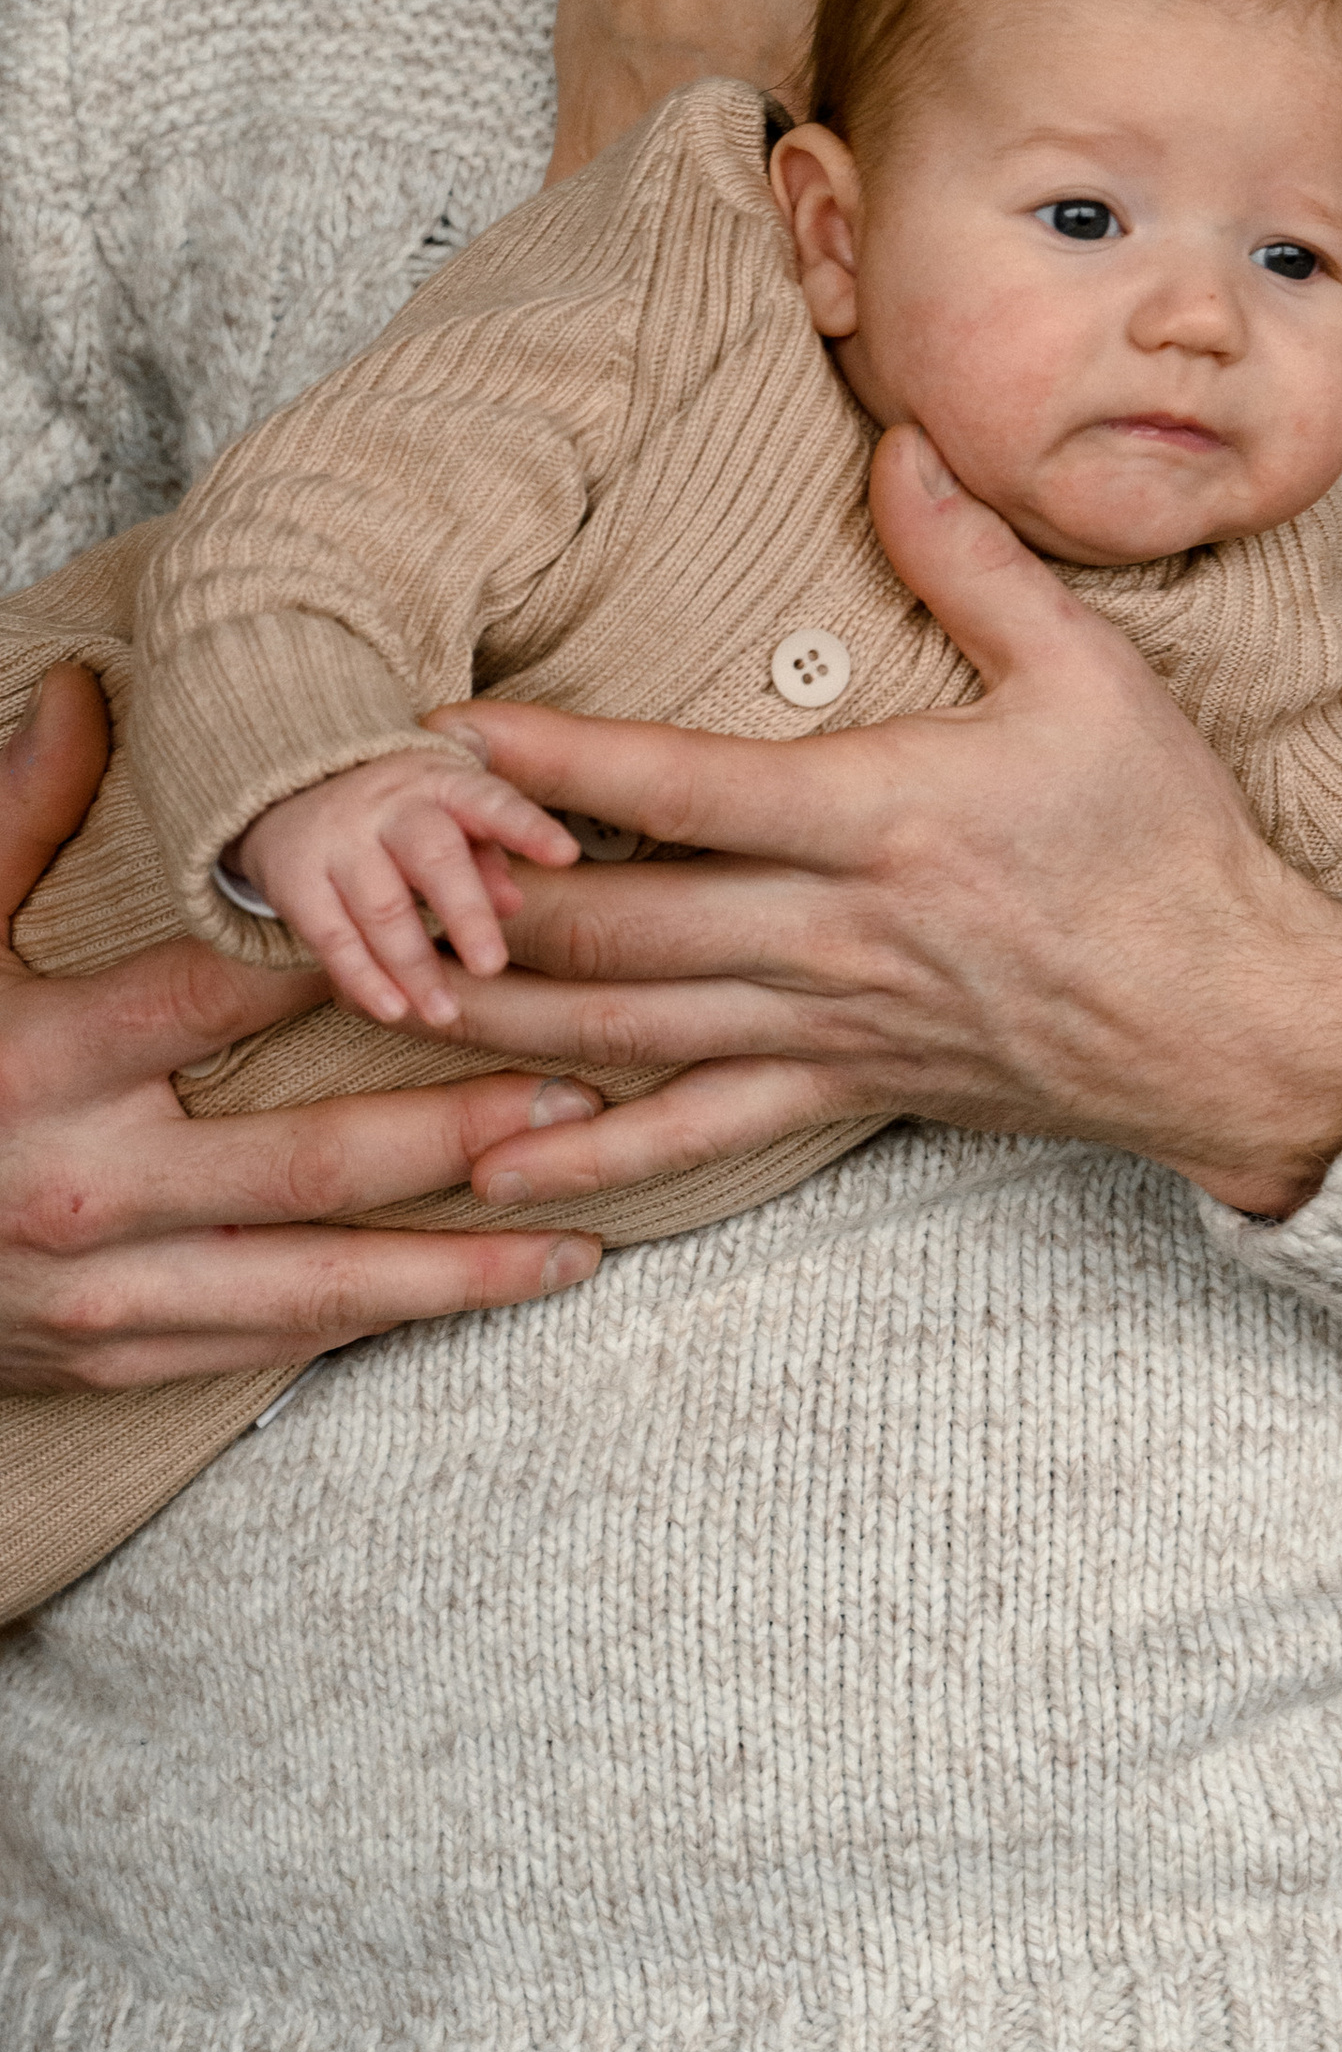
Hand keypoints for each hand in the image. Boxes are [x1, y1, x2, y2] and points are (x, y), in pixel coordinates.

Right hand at [0, 664, 602, 1391]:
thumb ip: (18, 818)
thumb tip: (81, 689)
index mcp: (50, 1064)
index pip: (220, 1001)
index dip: (347, 962)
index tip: (467, 934)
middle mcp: (90, 1188)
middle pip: (305, 1162)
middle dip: (453, 1133)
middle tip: (576, 1093)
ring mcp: (107, 1293)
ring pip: (314, 1286)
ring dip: (455, 1267)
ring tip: (574, 1239)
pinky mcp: (118, 1362)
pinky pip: (272, 1345)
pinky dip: (378, 1323)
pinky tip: (471, 1296)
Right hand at [234, 745, 580, 1031]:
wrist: (289, 782)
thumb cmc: (401, 809)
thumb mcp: (448, 812)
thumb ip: (487, 852)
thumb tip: (515, 903)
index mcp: (442, 781)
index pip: (490, 800)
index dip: (527, 827)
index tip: (567, 854)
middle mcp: (389, 806)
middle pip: (432, 857)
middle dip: (465, 914)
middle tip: (493, 966)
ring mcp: (339, 841)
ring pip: (381, 907)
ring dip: (415, 966)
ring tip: (447, 1013)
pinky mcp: (295, 880)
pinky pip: (330, 935)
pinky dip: (363, 978)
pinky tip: (393, 1010)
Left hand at [411, 426, 1341, 1223]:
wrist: (1233, 1020)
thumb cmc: (1166, 842)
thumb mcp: (1090, 674)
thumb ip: (976, 560)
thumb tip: (897, 441)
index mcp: (886, 817)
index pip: (684, 789)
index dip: (553, 763)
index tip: (445, 732)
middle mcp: (840, 931)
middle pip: (623, 921)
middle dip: (483, 897)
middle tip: (369, 869)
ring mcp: (836, 1022)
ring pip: (634, 1026)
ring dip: (502, 1008)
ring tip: (385, 985)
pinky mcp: (849, 1087)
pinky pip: (703, 1128)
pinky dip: (596, 1147)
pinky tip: (503, 1153)